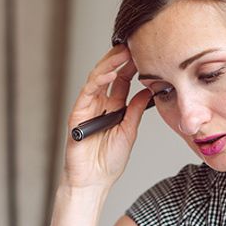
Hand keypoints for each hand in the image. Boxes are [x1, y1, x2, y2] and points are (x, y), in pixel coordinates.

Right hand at [63, 45, 152, 188]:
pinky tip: (110, 73)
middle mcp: (99, 104)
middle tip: (134, 44)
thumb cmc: (108, 162)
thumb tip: (147, 91)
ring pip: (97, 78)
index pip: (121, 81)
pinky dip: (98, 81)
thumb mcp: (129, 132)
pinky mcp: (77, 115)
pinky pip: (87, 93)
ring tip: (124, 51)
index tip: (144, 53)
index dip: (131, 66)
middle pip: (109, 74)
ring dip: (110, 64)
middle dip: (120, 58)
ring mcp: (87, 108)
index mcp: (113, 108)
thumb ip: (135, 111)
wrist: (93, 182)